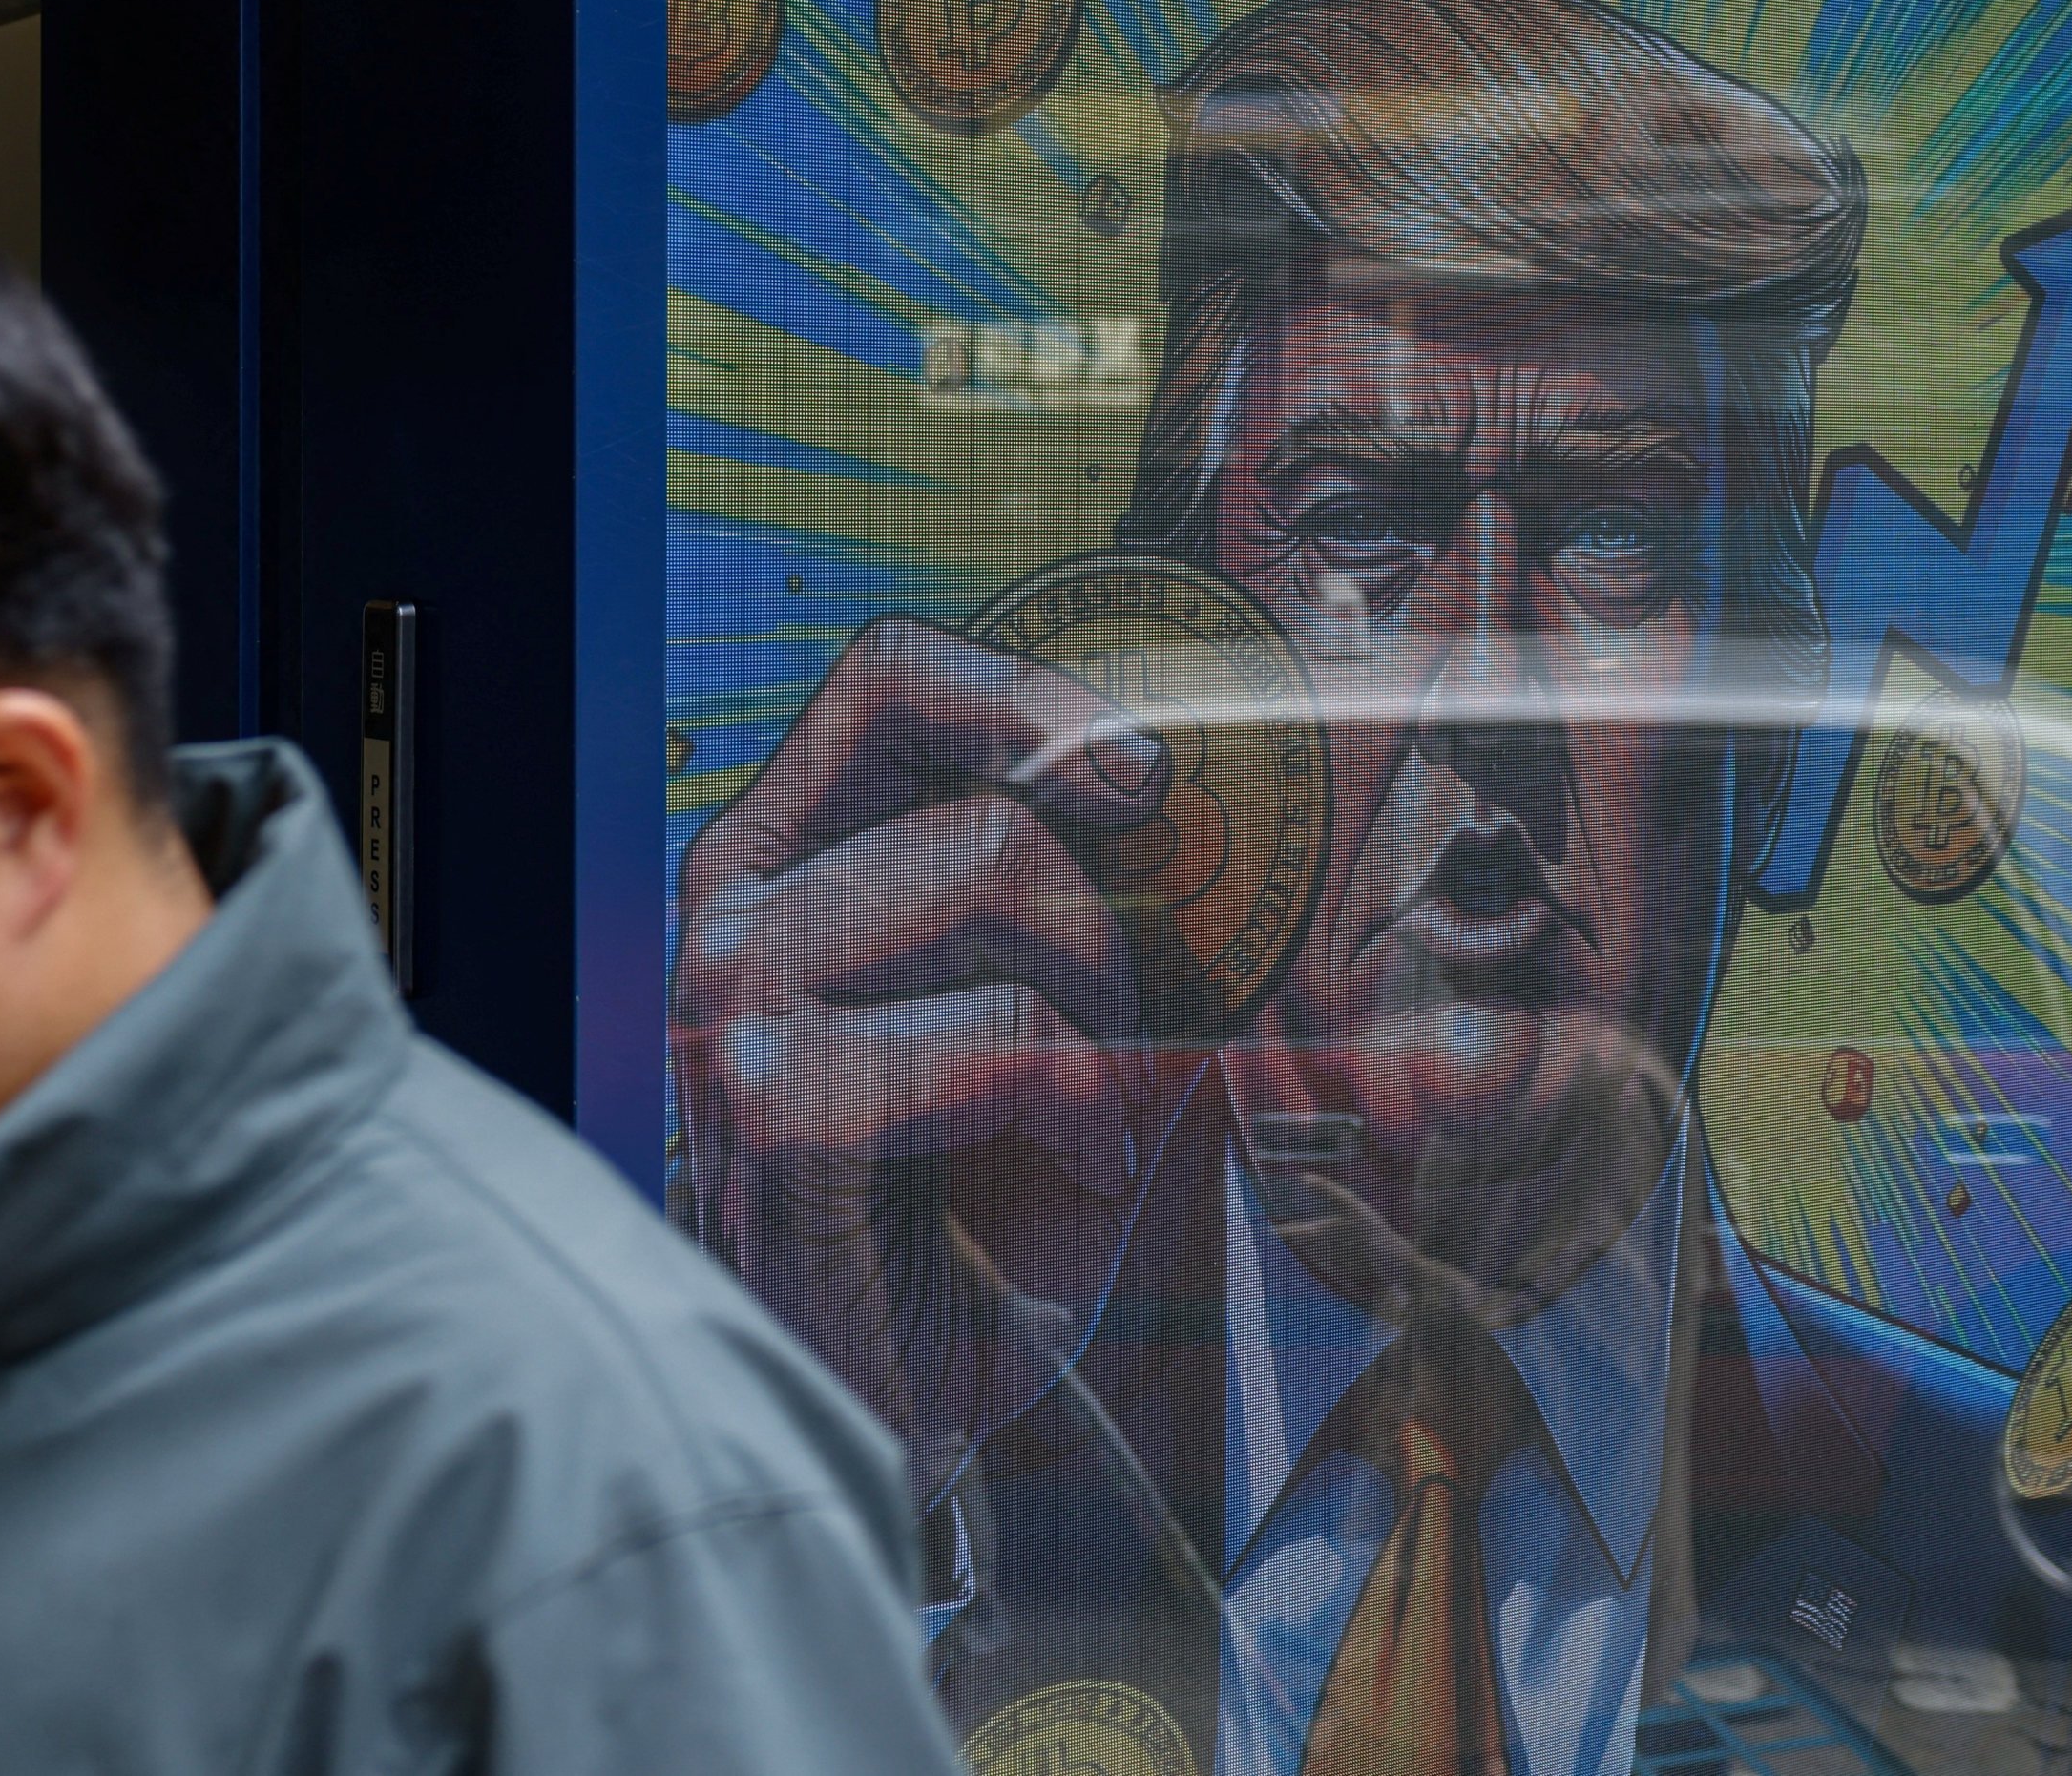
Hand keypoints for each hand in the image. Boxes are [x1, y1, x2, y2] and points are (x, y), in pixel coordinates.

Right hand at [674, 617, 1180, 1496]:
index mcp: (781, 854)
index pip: (883, 675)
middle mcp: (736, 909)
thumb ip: (1130, 910)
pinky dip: (1082, 1099)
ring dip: (1108, 1008)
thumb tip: (1335, 903)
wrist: (916, 1396)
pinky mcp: (779, 1108)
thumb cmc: (983, 1202)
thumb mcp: (1055, 1018)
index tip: (1145, 777)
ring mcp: (736, 1006)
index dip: (1028, 692)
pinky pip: (1006, 1030)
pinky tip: (1074, 1161)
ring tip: (1095, 1109)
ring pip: (999, 876)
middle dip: (1121, 929)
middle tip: (1129, 1045)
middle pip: (993, 804)